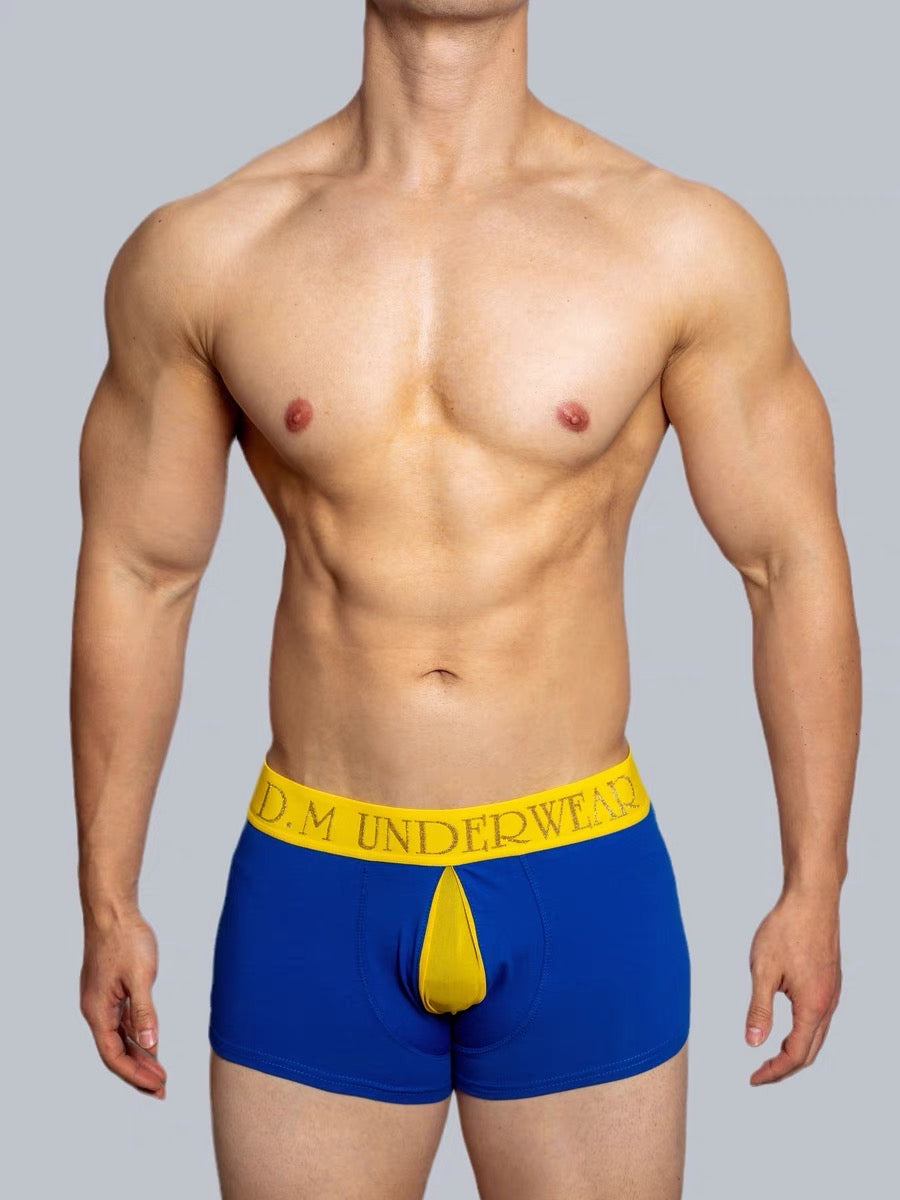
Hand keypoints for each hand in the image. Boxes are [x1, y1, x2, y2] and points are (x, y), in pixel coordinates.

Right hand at [79, 909, 166, 1097]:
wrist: (112, 910)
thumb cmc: (125, 939)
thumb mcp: (140, 976)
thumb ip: (145, 1011)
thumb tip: (150, 1044)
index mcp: (98, 1011)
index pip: (114, 1056)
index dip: (136, 1075)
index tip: (158, 1086)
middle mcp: (96, 1009)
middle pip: (115, 1052)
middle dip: (138, 1073)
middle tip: (162, 1089)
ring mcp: (102, 1000)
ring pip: (118, 1038)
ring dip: (138, 1056)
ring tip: (159, 1072)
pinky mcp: (110, 989)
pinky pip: (122, 1022)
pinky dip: (136, 1035)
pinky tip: (151, 1042)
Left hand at [745, 887, 841, 1084]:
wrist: (812, 899)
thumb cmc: (786, 929)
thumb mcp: (763, 970)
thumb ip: (758, 1009)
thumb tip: (753, 1043)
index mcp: (813, 1005)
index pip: (795, 1055)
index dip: (774, 1071)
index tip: (753, 1078)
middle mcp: (828, 1003)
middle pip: (810, 1051)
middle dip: (784, 1067)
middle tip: (760, 1074)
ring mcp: (832, 992)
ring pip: (817, 1035)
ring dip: (795, 1050)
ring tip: (770, 1055)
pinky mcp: (830, 981)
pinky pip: (819, 1018)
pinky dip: (803, 1032)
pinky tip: (788, 1026)